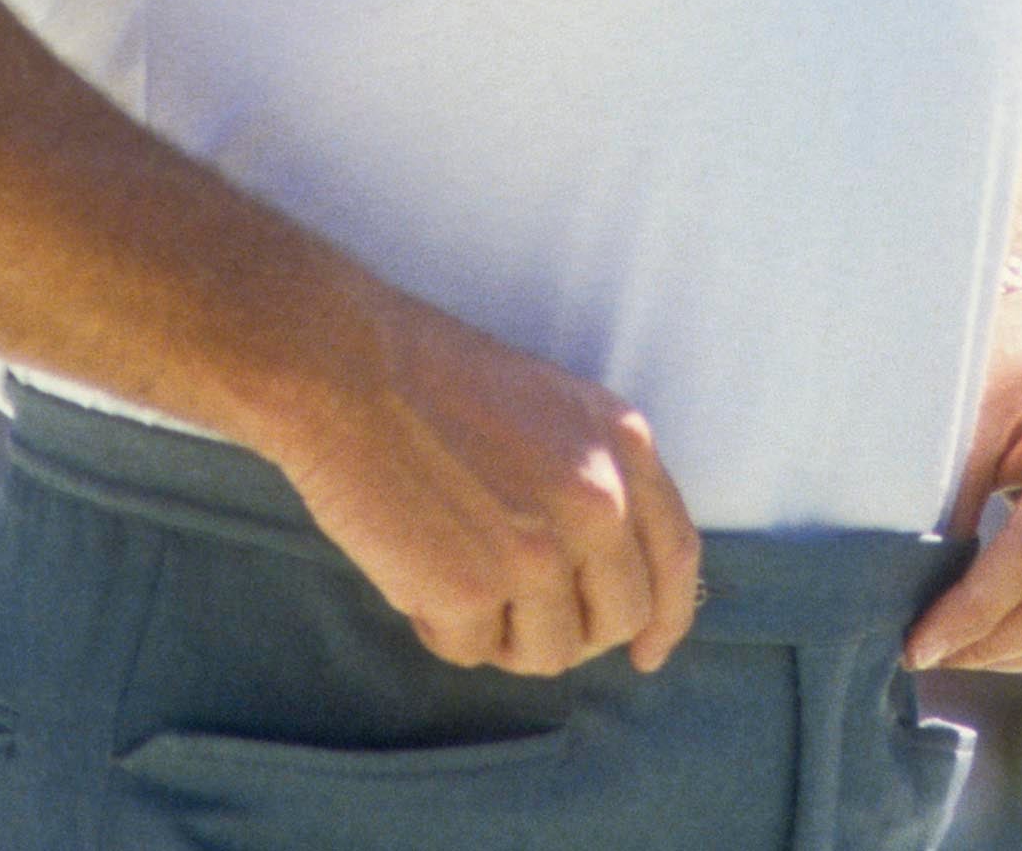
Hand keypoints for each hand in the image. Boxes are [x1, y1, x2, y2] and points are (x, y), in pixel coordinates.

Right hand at [257, 284, 700, 676]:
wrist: (347, 370)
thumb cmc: (434, 383)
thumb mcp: (556, 411)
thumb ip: (598, 481)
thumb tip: (608, 576)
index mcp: (625, 446)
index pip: (674, 557)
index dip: (666, 618)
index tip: (648, 652)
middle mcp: (600, 501)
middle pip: (619, 619)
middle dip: (574, 633)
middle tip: (519, 619)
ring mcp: (541, 550)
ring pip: (550, 652)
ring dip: (504, 635)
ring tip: (455, 579)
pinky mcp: (473, 589)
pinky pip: (473, 651)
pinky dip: (441, 629)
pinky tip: (415, 574)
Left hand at [905, 282, 1021, 670]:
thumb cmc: (1012, 359)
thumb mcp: (974, 415)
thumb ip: (951, 502)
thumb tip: (911, 597)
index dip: (972, 611)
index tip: (914, 643)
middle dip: (989, 644)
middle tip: (921, 653)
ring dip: (1011, 652)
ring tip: (948, 648)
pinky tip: (988, 634)